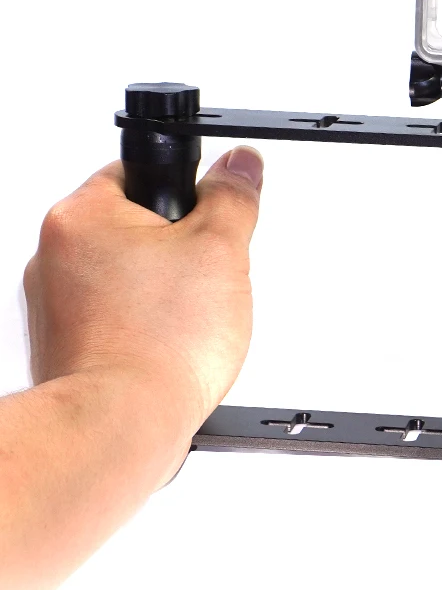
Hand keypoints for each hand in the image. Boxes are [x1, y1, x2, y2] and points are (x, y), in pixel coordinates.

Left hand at [23, 148, 264, 436]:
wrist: (120, 425)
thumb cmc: (155, 345)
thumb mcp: (221, 249)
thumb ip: (233, 198)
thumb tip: (240, 164)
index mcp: (80, 216)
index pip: (138, 173)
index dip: (186, 196)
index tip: (208, 220)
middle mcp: (53, 257)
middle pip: (133, 228)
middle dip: (177, 251)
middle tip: (204, 279)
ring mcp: (52, 307)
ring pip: (126, 278)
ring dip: (161, 293)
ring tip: (187, 322)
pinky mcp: (64, 347)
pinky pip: (115, 320)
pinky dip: (143, 329)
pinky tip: (169, 349)